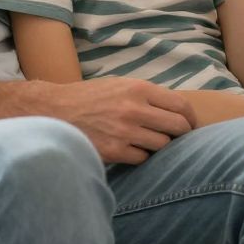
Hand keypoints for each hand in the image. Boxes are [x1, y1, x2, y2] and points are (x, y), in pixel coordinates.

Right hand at [46, 78, 194, 164]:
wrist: (54, 110)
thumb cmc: (90, 98)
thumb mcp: (120, 85)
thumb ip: (147, 96)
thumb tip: (178, 111)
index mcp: (139, 89)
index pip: (181, 106)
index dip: (190, 118)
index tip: (190, 125)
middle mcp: (134, 109)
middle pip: (178, 128)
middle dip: (181, 134)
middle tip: (176, 138)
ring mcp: (125, 131)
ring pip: (162, 145)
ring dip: (158, 146)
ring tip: (147, 141)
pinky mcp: (114, 151)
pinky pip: (143, 159)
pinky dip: (140, 156)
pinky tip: (130, 149)